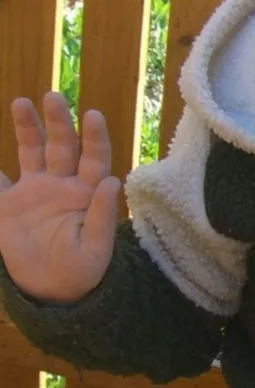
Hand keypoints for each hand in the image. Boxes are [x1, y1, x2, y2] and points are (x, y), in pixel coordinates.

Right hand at [0, 92, 120, 301]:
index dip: (94, 137)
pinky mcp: (8, 204)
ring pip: (31, 151)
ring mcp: (34, 191)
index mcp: (86, 194)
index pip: (94, 159)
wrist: (52, 291)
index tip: (92, 115)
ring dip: (28, 127)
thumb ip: (102, 216)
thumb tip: (111, 181)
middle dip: (58, 121)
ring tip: (22, 102)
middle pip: (62, 146)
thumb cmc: (82, 271)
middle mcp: (62, 184)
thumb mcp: (95, 250)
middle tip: (54, 97)